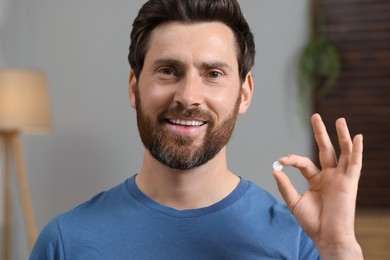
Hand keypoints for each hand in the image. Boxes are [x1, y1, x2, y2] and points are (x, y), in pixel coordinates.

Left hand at [272, 113, 363, 258]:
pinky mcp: (350, 183)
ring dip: (341, 136)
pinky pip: (355, 164)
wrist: (326, 236)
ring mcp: (340, 178)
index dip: (292, 159)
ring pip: (342, 152)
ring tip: (340, 119)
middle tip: (315, 116)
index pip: (303, 162)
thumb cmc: (312, 222)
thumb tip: (275, 169)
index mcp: (316, 180)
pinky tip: (357, 137)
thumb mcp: (294, 202)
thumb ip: (285, 186)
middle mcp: (329, 176)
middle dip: (320, 133)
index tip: (281, 161)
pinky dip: (357, 151)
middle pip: (325, 149)